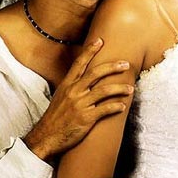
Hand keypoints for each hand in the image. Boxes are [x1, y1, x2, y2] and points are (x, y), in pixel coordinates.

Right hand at [24, 38, 132, 160]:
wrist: (46, 137)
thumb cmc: (55, 117)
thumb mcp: (60, 97)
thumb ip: (72, 87)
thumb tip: (85, 78)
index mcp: (67, 85)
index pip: (79, 63)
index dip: (90, 50)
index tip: (100, 41)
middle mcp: (73, 92)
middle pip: (95, 73)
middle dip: (112, 67)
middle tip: (125, 64)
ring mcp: (80, 105)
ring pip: (104, 91)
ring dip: (119, 88)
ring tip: (131, 88)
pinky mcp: (86, 119)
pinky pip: (105, 110)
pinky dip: (115, 107)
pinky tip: (123, 106)